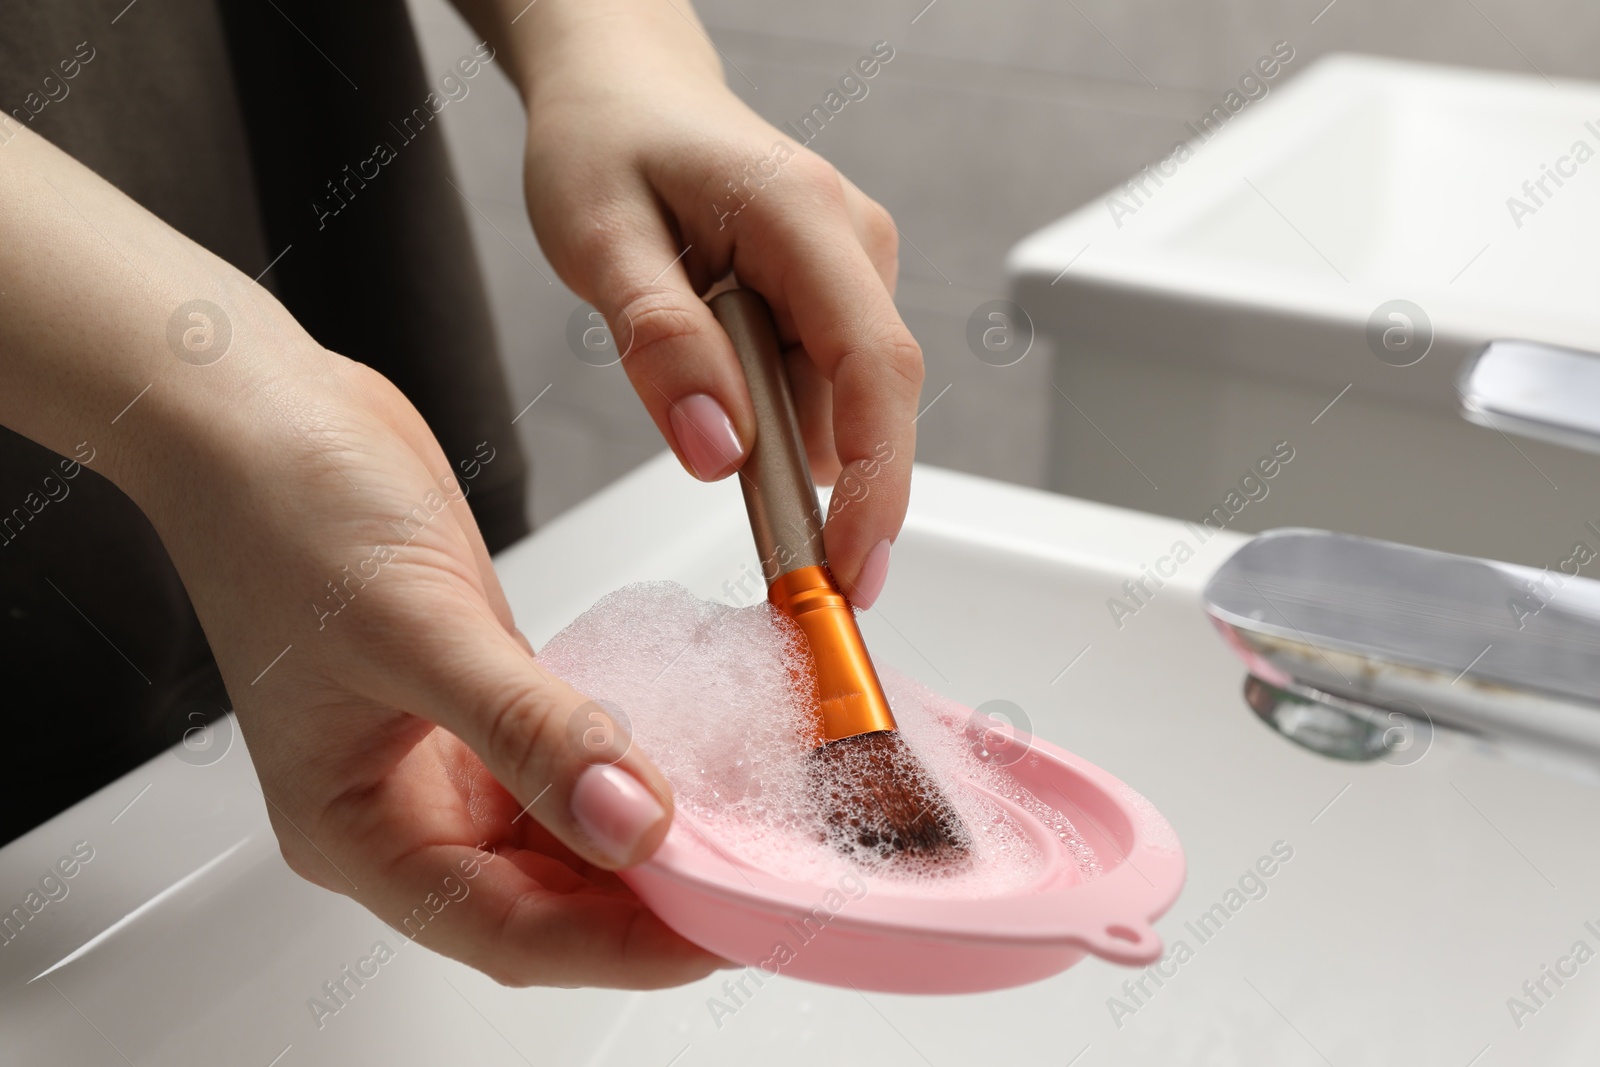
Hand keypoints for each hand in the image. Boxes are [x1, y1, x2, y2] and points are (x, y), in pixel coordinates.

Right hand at [138, 345, 722, 987]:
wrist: (263, 411)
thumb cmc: (286, 511)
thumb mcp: (419, 628)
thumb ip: (528, 730)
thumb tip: (629, 819)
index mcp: (356, 828)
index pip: (511, 930)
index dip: (624, 948)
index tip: (724, 927)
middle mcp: (404, 808)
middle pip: (549, 900)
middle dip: (652, 903)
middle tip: (757, 884)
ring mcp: (447, 756)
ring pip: (567, 836)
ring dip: (652, 839)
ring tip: (743, 835)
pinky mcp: (485, 700)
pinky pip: (572, 762)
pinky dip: (632, 769)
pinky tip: (694, 764)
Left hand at [513, 1, 923, 607]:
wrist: (622, 86)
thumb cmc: (608, 140)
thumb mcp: (600, 237)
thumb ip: (659, 342)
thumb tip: (719, 450)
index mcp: (804, 216)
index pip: (874, 367)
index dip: (877, 481)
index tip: (850, 567)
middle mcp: (851, 242)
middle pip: (870, 400)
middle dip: (833, 494)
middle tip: (773, 559)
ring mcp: (850, 268)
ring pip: (840, 403)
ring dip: (783, 447)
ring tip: (695, 407)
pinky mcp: (832, 295)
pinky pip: (819, 386)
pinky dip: (777, 420)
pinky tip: (719, 390)